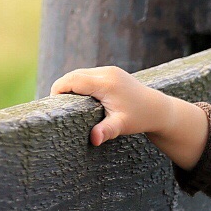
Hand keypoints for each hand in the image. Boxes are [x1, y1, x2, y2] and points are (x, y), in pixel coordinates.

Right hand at [51, 66, 209, 169]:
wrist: (158, 109)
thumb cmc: (139, 118)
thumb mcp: (122, 125)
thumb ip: (106, 131)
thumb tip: (95, 140)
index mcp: (106, 83)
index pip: (72, 81)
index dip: (58, 91)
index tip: (52, 106)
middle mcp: (107, 72)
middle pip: (73, 75)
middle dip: (62, 89)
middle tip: (56, 108)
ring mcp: (109, 70)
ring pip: (80, 74)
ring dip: (70, 86)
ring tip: (65, 105)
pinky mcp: (111, 73)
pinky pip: (88, 75)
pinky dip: (80, 85)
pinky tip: (78, 100)